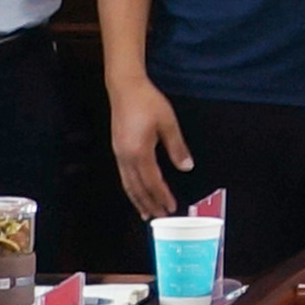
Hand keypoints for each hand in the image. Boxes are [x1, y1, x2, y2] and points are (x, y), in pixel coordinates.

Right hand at [110, 79, 192, 224]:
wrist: (124, 87)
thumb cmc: (147, 102)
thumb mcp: (168, 123)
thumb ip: (177, 147)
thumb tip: (186, 167)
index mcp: (139, 152)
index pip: (152, 182)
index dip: (162, 196)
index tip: (171, 208)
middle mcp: (126, 157)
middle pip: (138, 188)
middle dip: (150, 204)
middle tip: (161, 217)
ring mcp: (119, 154)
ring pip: (128, 184)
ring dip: (138, 200)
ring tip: (146, 213)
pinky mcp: (118, 149)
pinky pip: (124, 176)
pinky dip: (131, 188)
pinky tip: (136, 192)